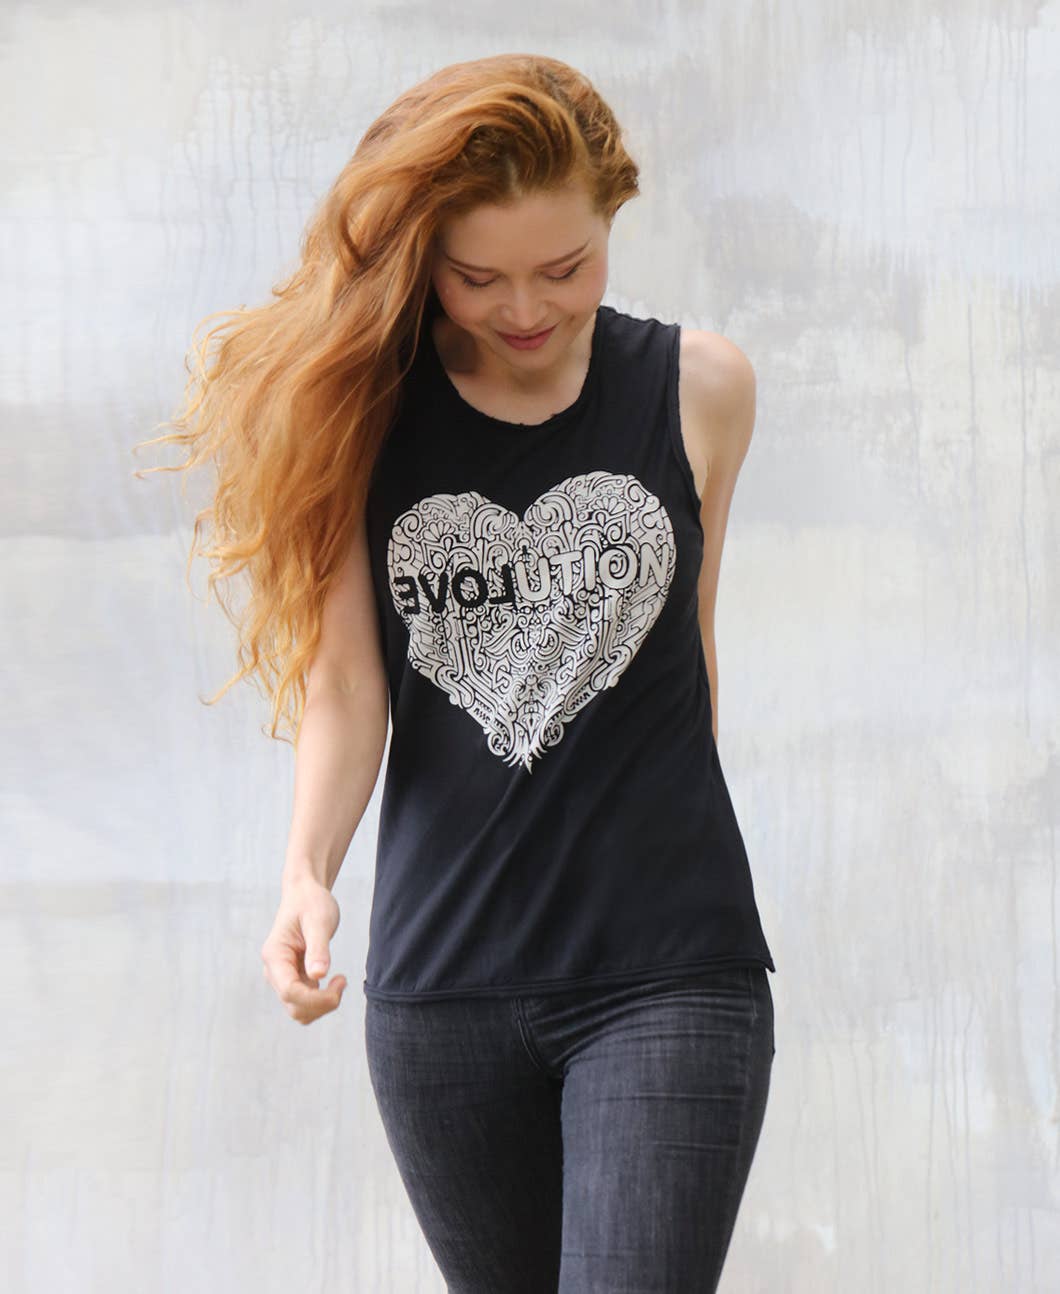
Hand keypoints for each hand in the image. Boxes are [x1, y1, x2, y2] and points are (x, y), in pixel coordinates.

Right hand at [261, 877, 347, 1023]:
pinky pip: (305, 1004)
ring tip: (339, 981)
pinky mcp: (293, 979)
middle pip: (294, 1007)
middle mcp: (274, 971)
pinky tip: (335, 981)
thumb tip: (318, 974)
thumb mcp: (319, 920)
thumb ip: (318, 947)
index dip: (317, 997)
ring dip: (322, 1005)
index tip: (342, 980)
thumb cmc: (311, 903)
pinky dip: (322, 1000)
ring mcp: (282, 977)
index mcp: (274, 956)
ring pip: (299, 1011)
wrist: (305, 895)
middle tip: (343, 981)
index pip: (290, 992)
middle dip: (322, 1004)